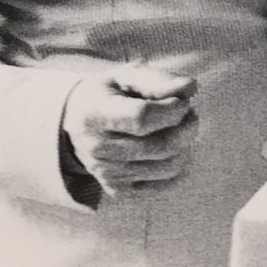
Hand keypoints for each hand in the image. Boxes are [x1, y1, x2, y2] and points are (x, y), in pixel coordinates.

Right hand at [60, 65, 197, 199]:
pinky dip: (179, 166)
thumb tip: (190, 88)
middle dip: (186, 127)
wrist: (76, 122)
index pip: (141, 118)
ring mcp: (108, 173)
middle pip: (160, 145)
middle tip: (189, 112)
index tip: (183, 100)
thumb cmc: (109, 93)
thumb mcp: (127, 76)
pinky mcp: (119, 190)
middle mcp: (98, 149)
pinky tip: (174, 148)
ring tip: (182, 128)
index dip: (172, 109)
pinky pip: (164, 185)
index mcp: (95, 114)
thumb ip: (158, 80)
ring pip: (168, 166)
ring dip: (186, 145)